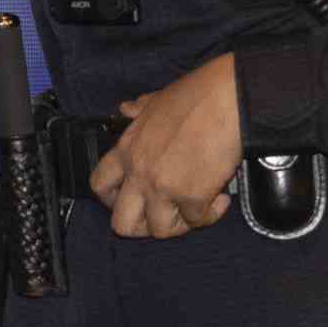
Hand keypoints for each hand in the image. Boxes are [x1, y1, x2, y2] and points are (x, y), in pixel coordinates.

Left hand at [91, 54, 243, 239]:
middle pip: (122, 224)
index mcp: (127, 148)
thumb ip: (139, 110)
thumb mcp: (157, 100)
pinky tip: (221, 197)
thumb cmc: (198, 95)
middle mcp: (139, 172)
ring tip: (196, 206)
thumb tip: (127, 108)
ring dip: (180, 224)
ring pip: (159, 231)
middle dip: (143, 227)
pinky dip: (210, 214)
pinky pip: (197, 221)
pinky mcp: (192, 197)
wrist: (228, 99)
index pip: (99, 186)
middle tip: (164, 215)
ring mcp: (164, 188)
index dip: (112, 200)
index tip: (132, 199)